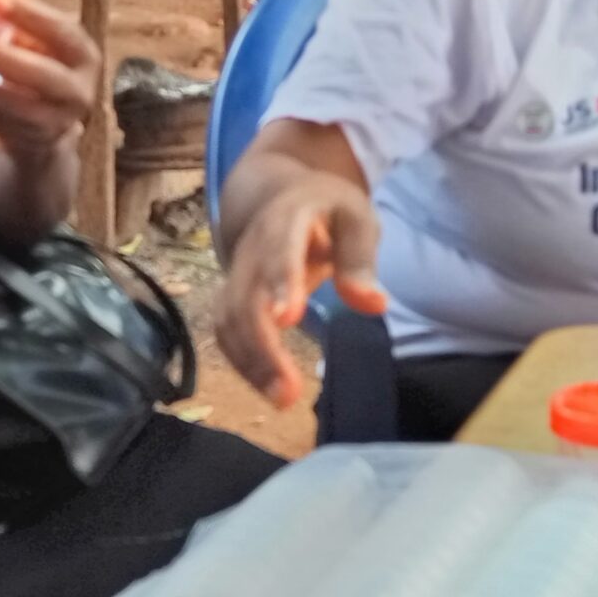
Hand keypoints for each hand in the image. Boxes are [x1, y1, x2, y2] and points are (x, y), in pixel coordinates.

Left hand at [0, 0, 98, 160]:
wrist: (46, 128)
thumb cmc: (33, 68)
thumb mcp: (35, 44)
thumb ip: (14, 25)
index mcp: (82, 55)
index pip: (62, 30)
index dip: (29, 14)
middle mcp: (78, 91)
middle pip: (42, 75)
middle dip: (2, 58)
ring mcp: (56, 123)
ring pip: (12, 107)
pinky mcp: (30, 144)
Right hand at [217, 174, 386, 407]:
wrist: (281, 196)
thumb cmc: (328, 210)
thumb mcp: (356, 219)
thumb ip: (360, 258)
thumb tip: (372, 303)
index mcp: (286, 220)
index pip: (278, 250)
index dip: (280, 283)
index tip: (287, 319)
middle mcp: (252, 249)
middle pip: (245, 298)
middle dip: (262, 346)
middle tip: (287, 393)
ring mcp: (236, 273)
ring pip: (228, 320)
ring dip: (250, 362)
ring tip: (281, 400)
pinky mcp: (231, 295)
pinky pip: (225, 330)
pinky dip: (243, 361)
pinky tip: (268, 387)